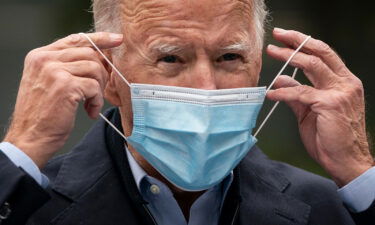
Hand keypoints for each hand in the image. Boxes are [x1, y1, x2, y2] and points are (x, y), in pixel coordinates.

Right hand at [3, 32, 122, 167]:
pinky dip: (96, 101)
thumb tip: (98, 58)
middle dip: (101, 73)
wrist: (31, 137)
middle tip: (98, 91)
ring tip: (90, 103)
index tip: (117, 40)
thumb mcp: (49, 83)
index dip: (99, 39)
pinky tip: (89, 111)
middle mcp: (45, 59)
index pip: (75, 39)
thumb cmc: (43, 114)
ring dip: (98, 89)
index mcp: (40, 56)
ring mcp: (54, 71)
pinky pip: (94, 86)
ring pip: (94, 68)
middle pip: (89, 53)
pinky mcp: (65, 85)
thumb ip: (66, 67)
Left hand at [267, 28, 373, 186]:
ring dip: (288, 56)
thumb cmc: (330, 138)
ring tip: (271, 52)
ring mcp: (340, 92)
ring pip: (312, 65)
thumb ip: (297, 94)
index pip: (324, 55)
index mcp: (344, 82)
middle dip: (297, 40)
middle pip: (320, 52)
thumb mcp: (309, 111)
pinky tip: (271, 93)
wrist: (345, 161)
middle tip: (278, 34)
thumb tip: (281, 78)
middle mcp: (345, 83)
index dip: (305, 43)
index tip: (286, 37)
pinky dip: (283, 91)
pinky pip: (300, 92)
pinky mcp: (330, 104)